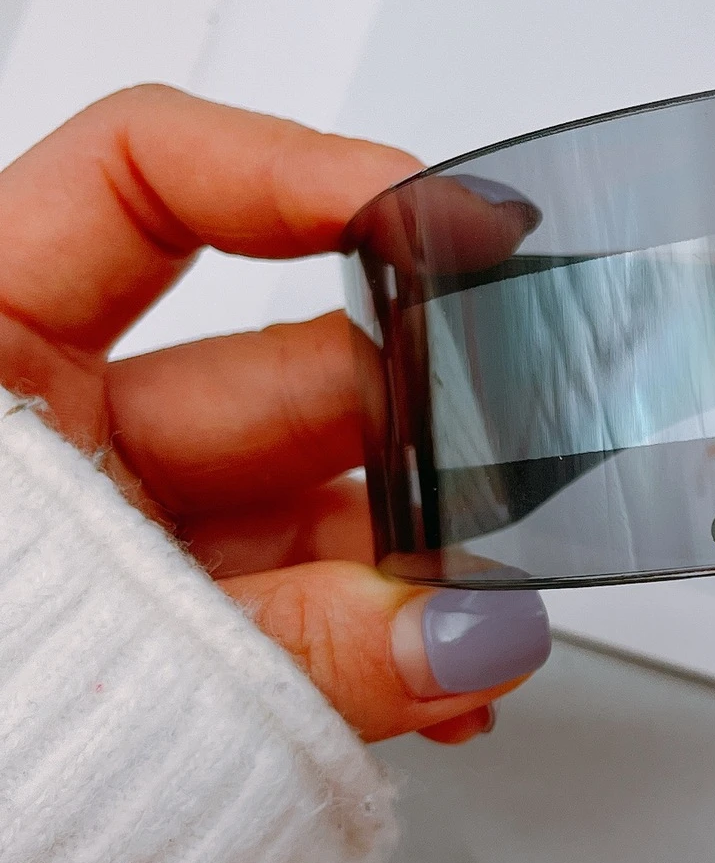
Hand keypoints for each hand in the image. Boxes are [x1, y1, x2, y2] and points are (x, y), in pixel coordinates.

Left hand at [0, 85, 550, 744]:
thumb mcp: (54, 657)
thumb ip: (275, 648)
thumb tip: (467, 635)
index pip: (147, 180)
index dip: (300, 170)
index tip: (438, 219)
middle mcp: (51, 435)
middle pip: (284, 367)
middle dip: (415, 421)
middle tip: (514, 468)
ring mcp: (122, 547)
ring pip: (322, 515)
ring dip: (418, 571)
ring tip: (477, 630)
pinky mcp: (171, 651)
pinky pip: (313, 626)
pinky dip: (387, 659)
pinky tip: (437, 692)